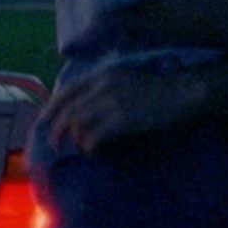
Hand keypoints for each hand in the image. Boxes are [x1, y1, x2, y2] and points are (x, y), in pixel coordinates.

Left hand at [36, 65, 204, 154]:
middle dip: (56, 128)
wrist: (184, 91)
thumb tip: (89, 105)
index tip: (44, 121)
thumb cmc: (159, 87)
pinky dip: (90, 147)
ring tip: (80, 149)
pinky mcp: (122, 120)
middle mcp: (102, 86)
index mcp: (103, 75)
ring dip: (76, 140)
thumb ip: (106, 87)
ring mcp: (112, 103)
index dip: (51, 108)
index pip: (67, 91)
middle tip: (53, 143)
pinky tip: (95, 152)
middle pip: (68, 110)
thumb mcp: (127, 78)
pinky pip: (95, 137)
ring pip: (78, 125)